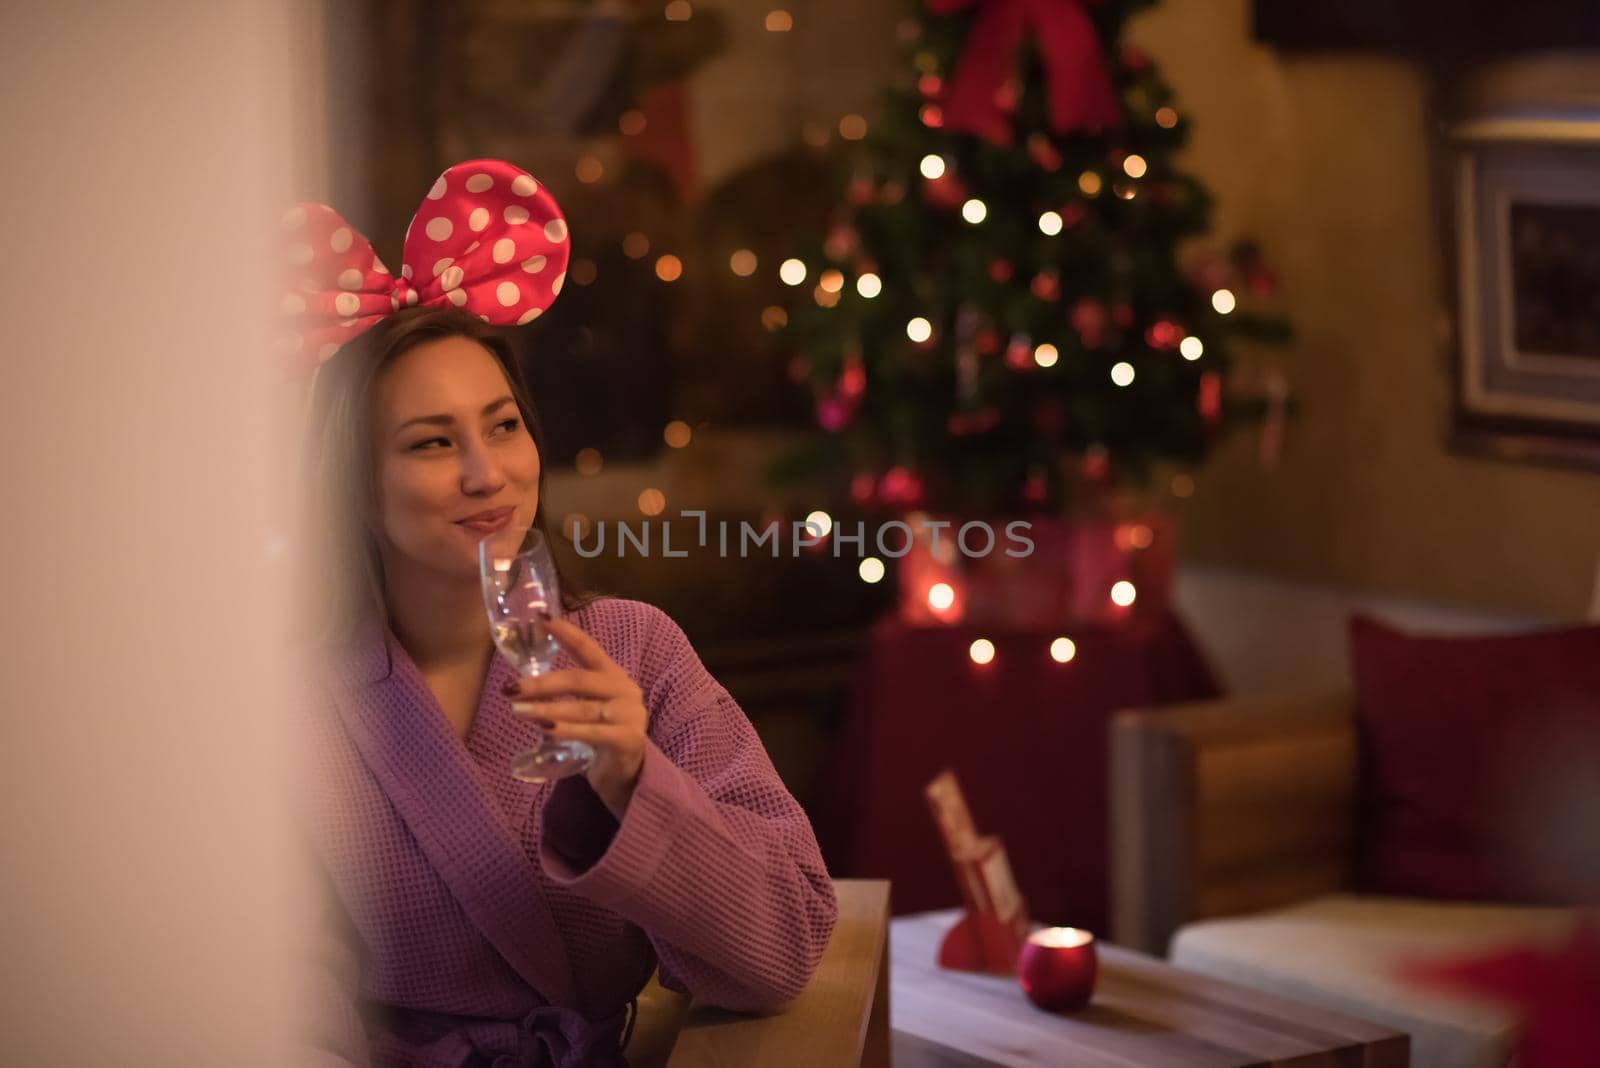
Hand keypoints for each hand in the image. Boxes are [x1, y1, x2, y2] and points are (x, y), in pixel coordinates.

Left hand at [503, 617, 646, 818]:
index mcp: (613, 676)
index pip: (588, 648)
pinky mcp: (629, 739)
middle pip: (580, 680)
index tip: (540, 618)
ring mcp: (630, 714)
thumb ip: (565, 696)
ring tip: (518, 710)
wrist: (630, 775)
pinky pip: (593, 733)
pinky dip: (568, 730)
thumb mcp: (585, 710)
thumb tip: (520, 688)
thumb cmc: (601, 739)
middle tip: (511, 687)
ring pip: (582, 708)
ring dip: (546, 709)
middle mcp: (624, 690)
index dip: (566, 632)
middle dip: (542, 683)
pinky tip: (545, 730)